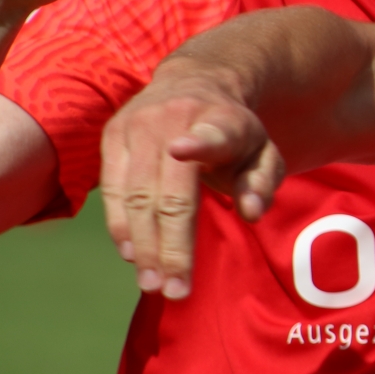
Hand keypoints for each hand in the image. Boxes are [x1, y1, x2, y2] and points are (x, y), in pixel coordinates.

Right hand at [100, 68, 286, 299]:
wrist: (192, 83)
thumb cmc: (235, 132)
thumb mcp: (262, 151)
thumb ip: (262, 181)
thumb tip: (252, 213)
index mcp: (220, 120)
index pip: (212, 134)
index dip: (199, 143)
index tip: (183, 150)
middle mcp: (173, 119)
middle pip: (169, 193)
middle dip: (171, 246)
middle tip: (175, 291)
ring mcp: (136, 125)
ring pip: (136, 197)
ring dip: (143, 246)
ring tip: (153, 284)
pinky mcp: (112, 135)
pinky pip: (113, 190)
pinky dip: (121, 226)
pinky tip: (132, 255)